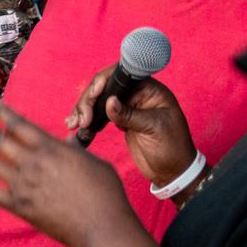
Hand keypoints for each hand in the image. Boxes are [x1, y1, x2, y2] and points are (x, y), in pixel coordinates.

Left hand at [0, 96, 131, 246]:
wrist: (102, 226)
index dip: (2, 113)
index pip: (21, 125)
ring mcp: (23, 185)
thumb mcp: (91, 161)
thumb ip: (72, 151)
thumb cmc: (105, 193)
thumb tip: (65, 144)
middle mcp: (33, 163)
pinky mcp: (19, 206)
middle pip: (0, 139)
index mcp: (52, 149)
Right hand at [62, 66, 196, 184]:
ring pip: (99, 101)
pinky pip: (99, 114)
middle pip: (106, 87)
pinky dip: (86, 119)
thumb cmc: (172, 147)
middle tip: (82, 119)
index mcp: (150, 90)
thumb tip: (108, 102)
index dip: (104, 81)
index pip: (122, 76)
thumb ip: (130, 115)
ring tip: (73, 124)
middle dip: (89, 101)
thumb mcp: (153, 129)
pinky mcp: (120, 120)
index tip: (93, 94)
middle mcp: (137, 95)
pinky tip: (75, 126)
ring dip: (83, 110)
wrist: (173, 170)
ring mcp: (128, 107)